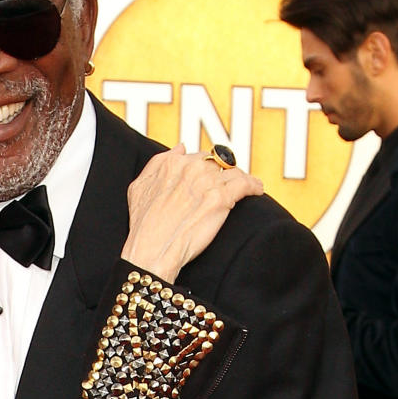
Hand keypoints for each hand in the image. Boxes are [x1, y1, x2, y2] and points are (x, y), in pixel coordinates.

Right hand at [121, 144, 263, 282]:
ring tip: (246, 186)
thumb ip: (159, 162)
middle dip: (222, 173)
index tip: (209, 179)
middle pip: (217, 162)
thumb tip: (181, 147)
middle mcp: (190, 167)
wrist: (152, 250)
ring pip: (233, 171)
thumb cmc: (143, 225)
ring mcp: (207, 182)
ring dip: (240, 178)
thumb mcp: (139, 187)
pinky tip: (258, 190)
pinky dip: (253, 186)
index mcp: (172, 162)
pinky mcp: (221, 198)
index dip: (205, 168)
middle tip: (227, 186)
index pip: (199, 156)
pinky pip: (245, 184)